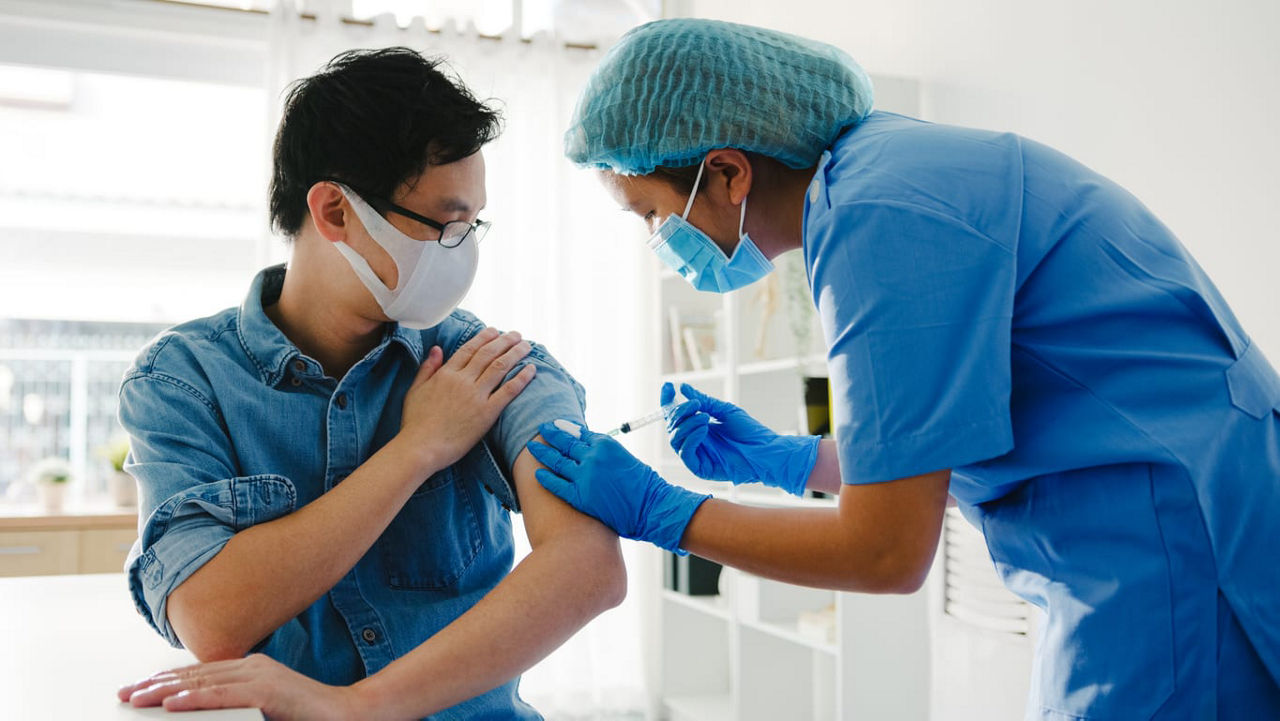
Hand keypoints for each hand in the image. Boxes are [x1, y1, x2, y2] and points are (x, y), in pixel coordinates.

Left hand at [118, 654, 360, 719]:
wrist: (348, 715)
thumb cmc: (307, 718)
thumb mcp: (262, 712)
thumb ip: (235, 710)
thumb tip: (202, 715)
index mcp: (251, 670)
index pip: (199, 673)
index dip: (165, 681)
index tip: (136, 690)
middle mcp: (252, 666)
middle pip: (194, 674)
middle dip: (154, 684)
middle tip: (123, 694)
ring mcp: (261, 675)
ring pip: (202, 682)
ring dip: (164, 691)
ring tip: (136, 699)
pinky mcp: (268, 691)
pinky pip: (224, 694)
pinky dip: (195, 697)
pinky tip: (172, 703)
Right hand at [398, 327, 535, 472]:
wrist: (420, 448)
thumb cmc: (415, 423)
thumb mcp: (415, 390)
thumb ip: (427, 368)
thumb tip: (437, 348)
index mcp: (446, 374)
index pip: (469, 349)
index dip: (484, 338)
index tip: (494, 331)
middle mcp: (462, 380)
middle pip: (488, 354)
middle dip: (504, 341)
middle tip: (516, 334)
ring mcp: (476, 396)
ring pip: (500, 366)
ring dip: (515, 353)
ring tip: (526, 345)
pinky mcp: (487, 413)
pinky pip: (508, 391)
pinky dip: (521, 378)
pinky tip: (531, 368)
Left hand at [527, 421, 708, 553]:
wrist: (652, 507)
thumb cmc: (643, 485)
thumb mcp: (624, 458)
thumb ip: (604, 451)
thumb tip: (587, 445)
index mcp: (606, 444)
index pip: (580, 433)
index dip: (567, 429)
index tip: (557, 426)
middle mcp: (593, 457)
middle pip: (565, 443)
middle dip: (551, 435)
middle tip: (541, 430)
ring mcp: (585, 476)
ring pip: (557, 461)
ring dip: (543, 453)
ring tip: (532, 447)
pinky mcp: (580, 496)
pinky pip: (557, 484)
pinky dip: (546, 478)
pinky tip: (537, 474)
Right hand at [663, 382, 819, 496]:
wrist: (765, 451)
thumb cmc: (749, 432)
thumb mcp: (724, 411)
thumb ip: (703, 401)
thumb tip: (683, 388)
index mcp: (698, 428)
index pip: (676, 416)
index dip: (668, 402)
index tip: (668, 386)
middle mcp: (694, 441)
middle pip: (672, 426)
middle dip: (679, 412)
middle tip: (695, 405)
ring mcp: (696, 455)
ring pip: (675, 439)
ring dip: (687, 424)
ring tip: (704, 417)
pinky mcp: (700, 468)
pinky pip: (685, 453)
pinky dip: (691, 438)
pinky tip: (704, 429)